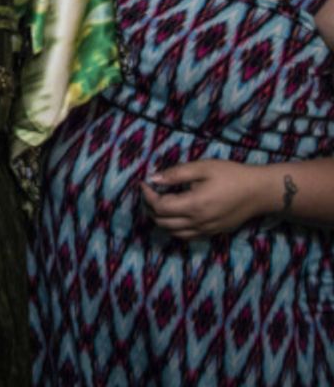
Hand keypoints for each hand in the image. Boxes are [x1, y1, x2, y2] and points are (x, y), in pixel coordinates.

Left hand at [140, 159, 271, 239]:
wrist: (260, 191)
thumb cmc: (232, 175)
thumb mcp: (203, 167)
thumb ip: (176, 174)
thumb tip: (153, 179)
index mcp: (194, 205)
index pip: (159, 207)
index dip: (147, 195)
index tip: (144, 183)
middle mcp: (198, 222)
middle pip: (162, 222)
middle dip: (149, 208)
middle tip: (148, 193)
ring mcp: (205, 230)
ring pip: (172, 232)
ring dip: (160, 220)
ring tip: (157, 204)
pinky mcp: (212, 233)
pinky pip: (186, 236)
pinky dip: (173, 228)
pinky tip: (174, 215)